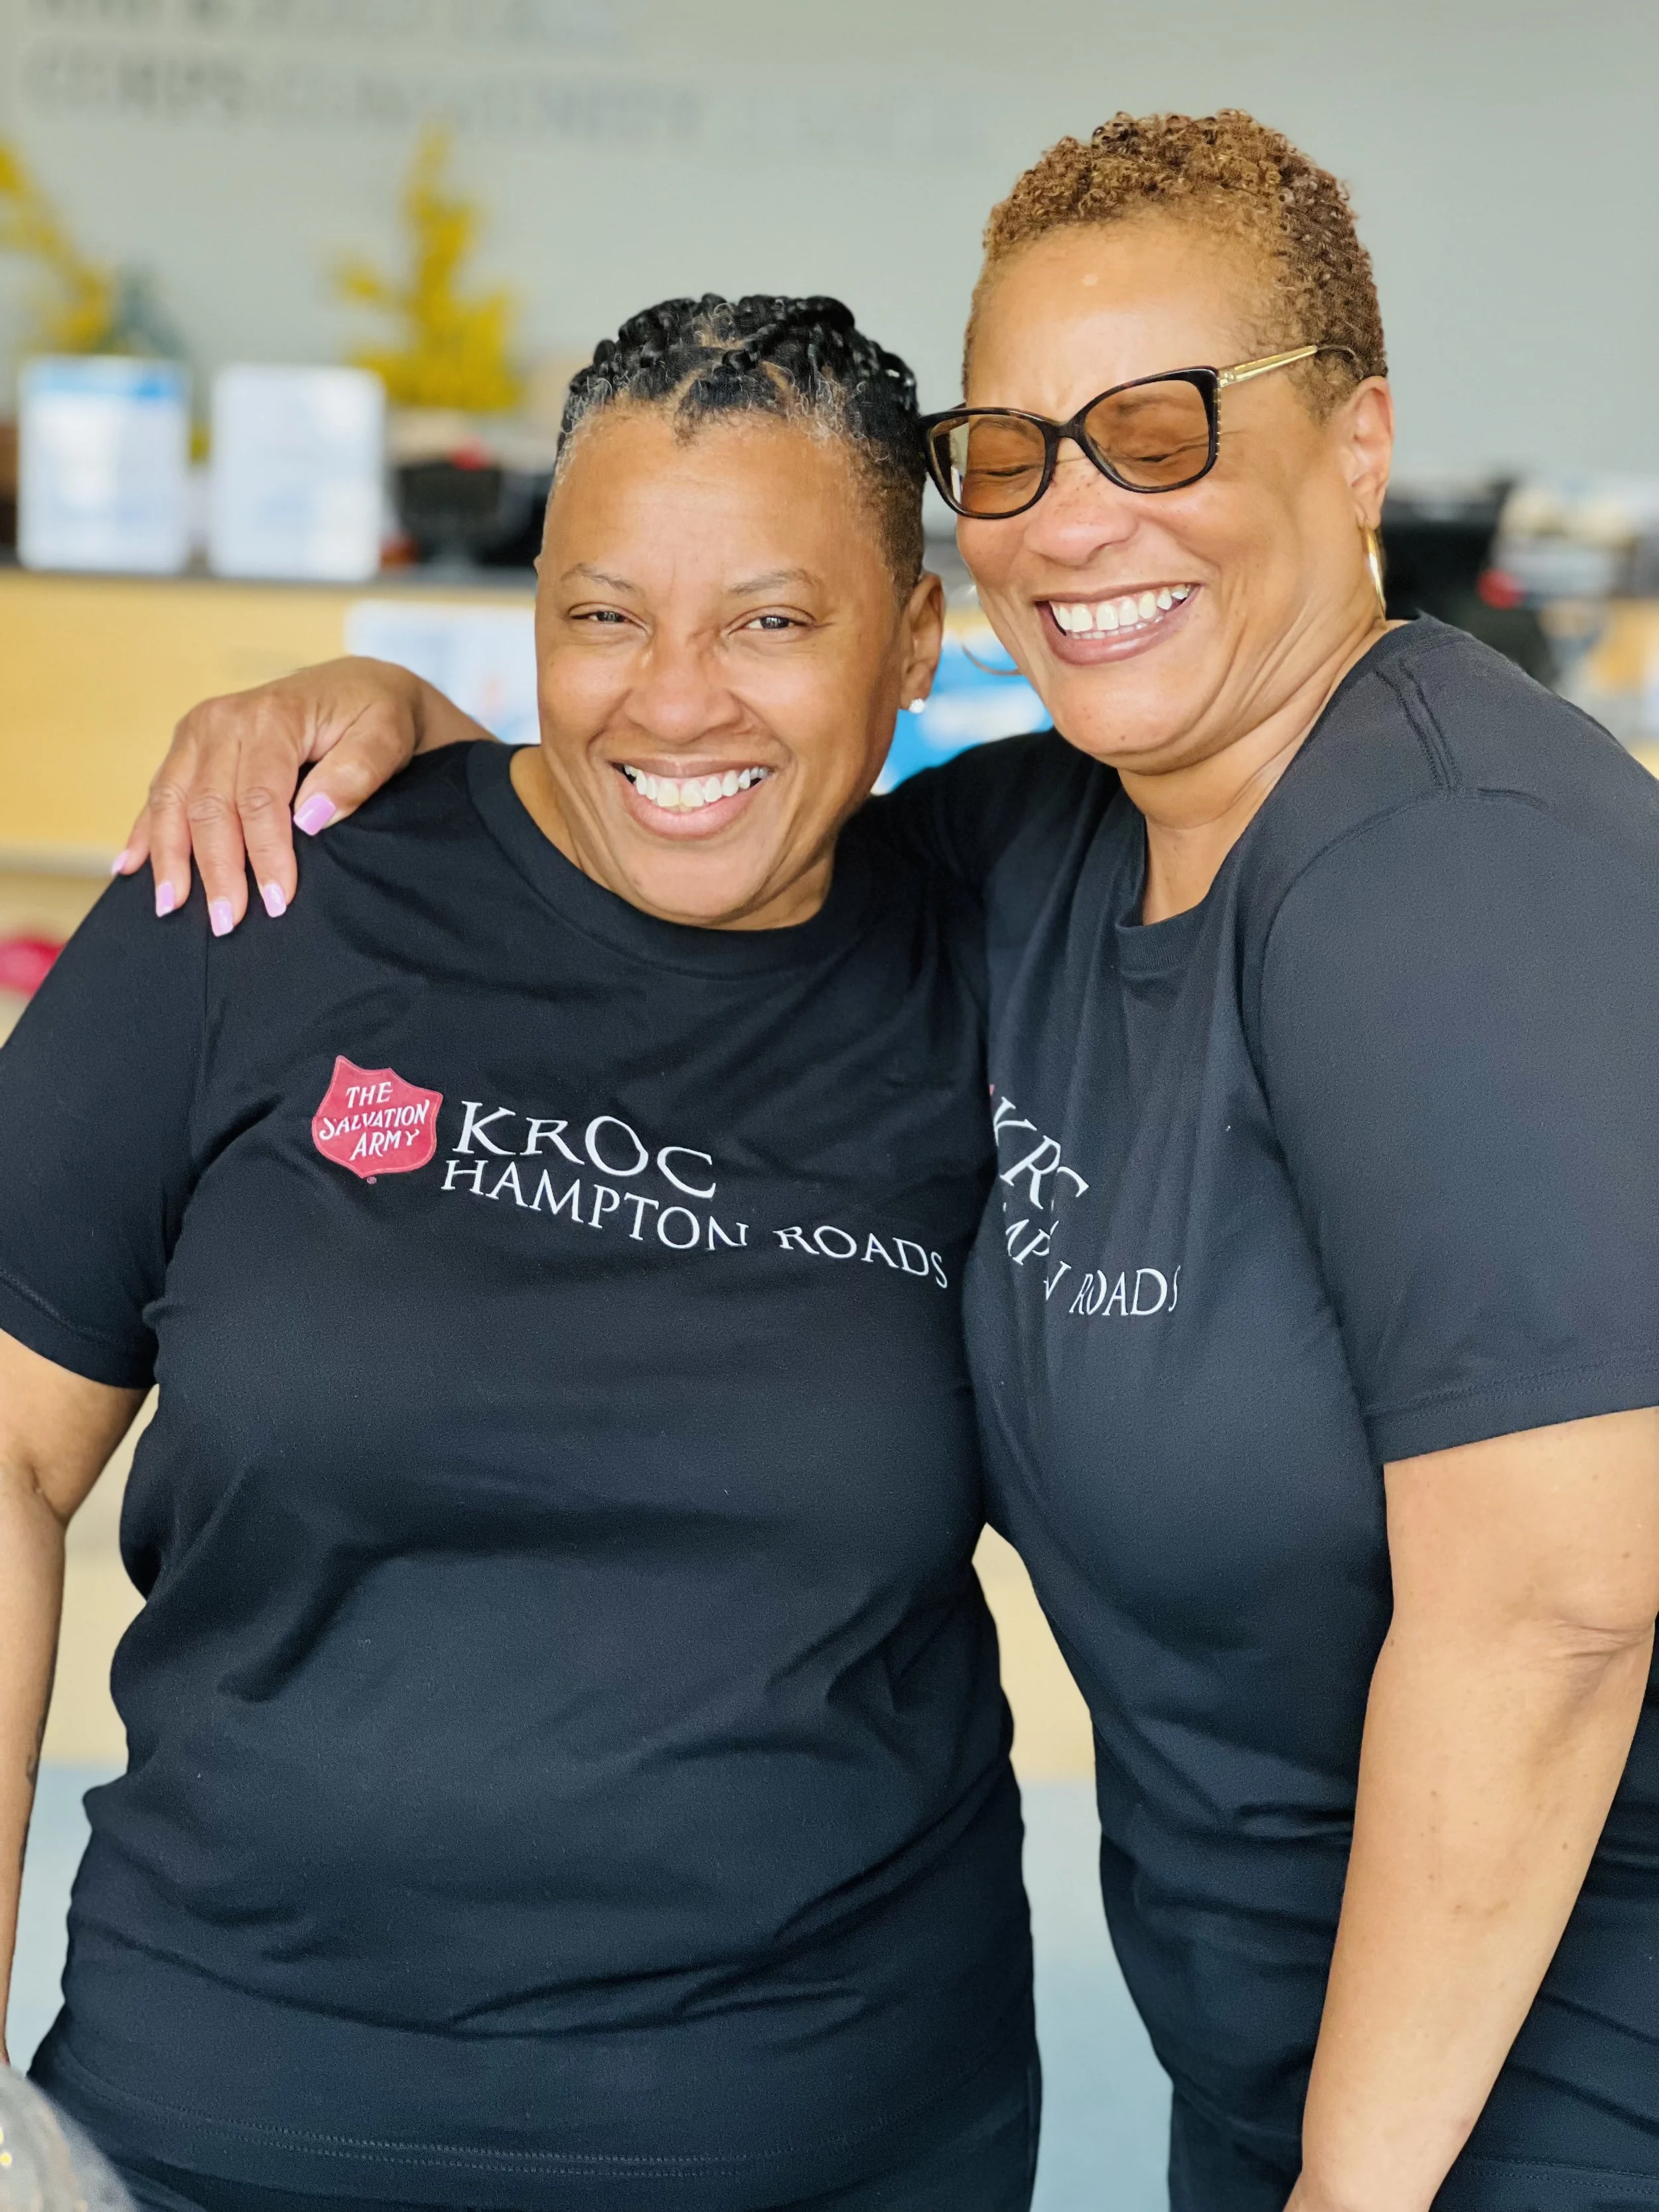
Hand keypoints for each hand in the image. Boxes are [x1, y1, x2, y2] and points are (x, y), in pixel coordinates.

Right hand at [113, 656, 429, 932]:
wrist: (356, 686)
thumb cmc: (374, 715)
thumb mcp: (385, 737)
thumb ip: (355, 775)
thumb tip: (310, 819)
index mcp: (271, 717)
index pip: (260, 799)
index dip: (266, 855)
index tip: (276, 902)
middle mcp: (224, 720)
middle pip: (209, 806)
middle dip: (216, 870)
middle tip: (226, 923)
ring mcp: (199, 732)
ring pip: (173, 802)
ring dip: (170, 859)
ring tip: (170, 908)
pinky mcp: (189, 746)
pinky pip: (161, 792)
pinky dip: (145, 833)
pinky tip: (129, 868)